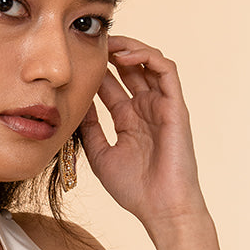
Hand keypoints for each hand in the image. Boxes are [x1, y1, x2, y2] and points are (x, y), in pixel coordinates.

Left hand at [79, 35, 207, 232]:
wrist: (160, 208)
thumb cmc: (133, 189)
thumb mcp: (101, 155)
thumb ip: (90, 128)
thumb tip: (74, 104)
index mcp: (129, 120)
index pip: (111, 85)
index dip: (96, 70)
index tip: (75, 61)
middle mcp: (146, 109)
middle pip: (129, 69)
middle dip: (111, 52)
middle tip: (91, 42)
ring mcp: (162, 106)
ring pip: (149, 63)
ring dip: (130, 48)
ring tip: (109, 43)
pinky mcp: (175, 106)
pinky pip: (166, 70)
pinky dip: (147, 57)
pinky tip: (126, 56)